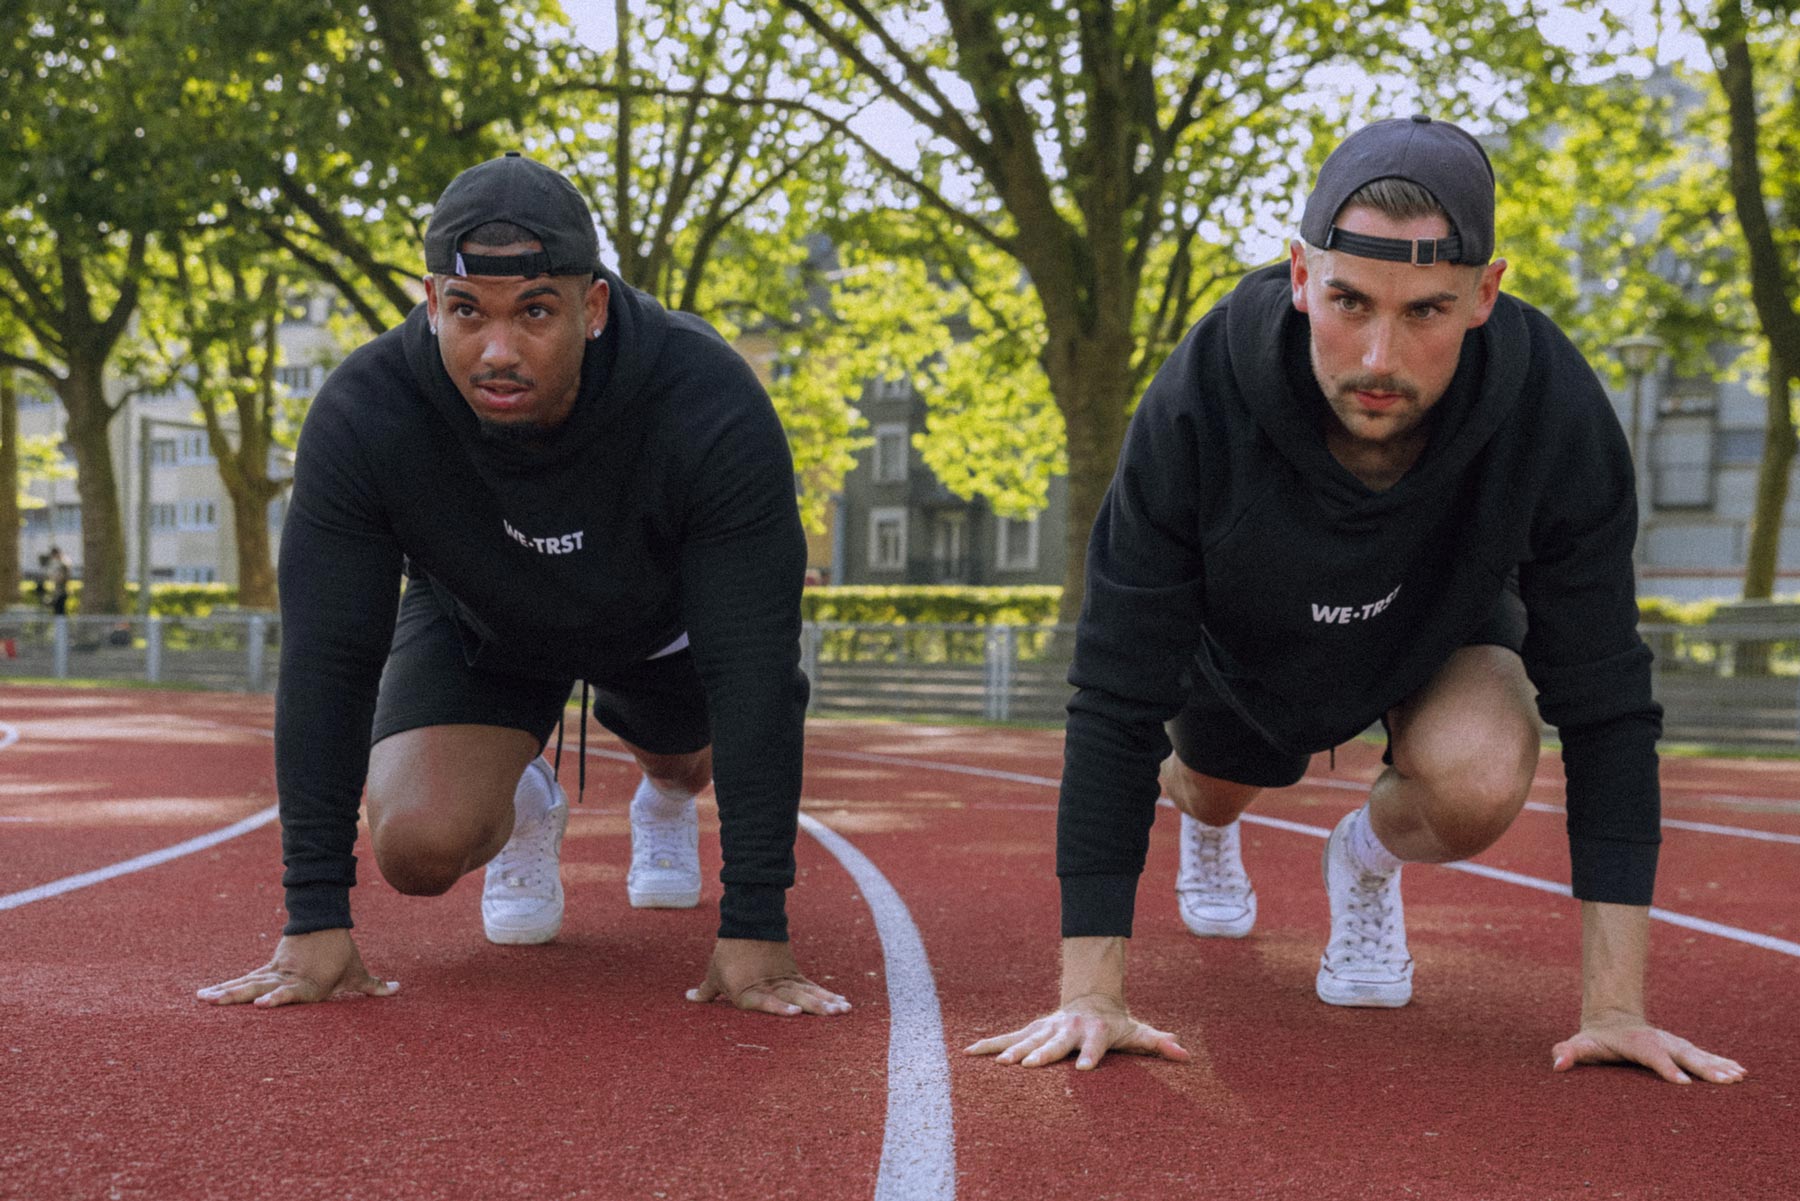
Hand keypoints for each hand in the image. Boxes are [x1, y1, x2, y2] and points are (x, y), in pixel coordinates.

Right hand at [195, 929, 399, 1008]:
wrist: (322, 920)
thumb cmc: (340, 952)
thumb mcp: (356, 969)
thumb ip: (373, 985)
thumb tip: (397, 990)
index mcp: (310, 983)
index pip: (291, 992)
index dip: (277, 998)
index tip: (261, 1003)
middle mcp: (288, 978)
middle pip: (260, 987)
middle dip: (238, 995)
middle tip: (217, 1002)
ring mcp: (274, 972)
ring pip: (247, 982)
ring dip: (226, 991)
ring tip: (203, 999)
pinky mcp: (267, 968)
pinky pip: (244, 979)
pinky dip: (226, 986)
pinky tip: (206, 994)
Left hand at [686, 938, 850, 1016]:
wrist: (747, 923)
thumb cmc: (728, 953)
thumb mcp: (714, 973)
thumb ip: (705, 991)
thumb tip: (688, 997)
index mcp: (748, 991)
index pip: (765, 1001)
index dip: (779, 1008)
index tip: (795, 1013)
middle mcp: (770, 986)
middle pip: (795, 997)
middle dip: (815, 1007)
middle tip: (833, 1014)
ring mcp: (784, 979)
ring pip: (808, 992)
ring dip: (826, 1001)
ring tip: (843, 1010)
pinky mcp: (793, 973)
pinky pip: (812, 986)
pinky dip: (826, 993)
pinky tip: (842, 1001)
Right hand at [964, 993, 1188, 1070]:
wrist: (1091, 999)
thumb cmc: (1117, 1024)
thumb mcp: (1138, 1032)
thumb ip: (1157, 1043)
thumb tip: (1183, 1052)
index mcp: (1096, 1031)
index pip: (1095, 1045)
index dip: (1091, 1056)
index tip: (1084, 1070)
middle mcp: (1068, 1028)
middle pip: (1055, 1043)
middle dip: (1041, 1054)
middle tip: (1027, 1066)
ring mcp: (1047, 1028)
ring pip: (1027, 1039)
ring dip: (1011, 1050)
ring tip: (999, 1063)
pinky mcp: (1031, 1030)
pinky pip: (1007, 1037)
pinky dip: (988, 1044)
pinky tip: (968, 1053)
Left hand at [1552, 1014, 1745, 1084]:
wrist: (1611, 1018)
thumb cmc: (1594, 1038)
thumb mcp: (1579, 1044)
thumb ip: (1568, 1052)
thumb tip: (1557, 1063)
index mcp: (1636, 1042)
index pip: (1652, 1055)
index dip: (1666, 1068)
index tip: (1683, 1082)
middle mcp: (1659, 1040)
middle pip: (1683, 1054)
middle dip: (1703, 1067)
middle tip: (1724, 1080)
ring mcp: (1672, 1043)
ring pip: (1697, 1054)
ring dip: (1718, 1065)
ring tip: (1738, 1076)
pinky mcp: (1681, 1048)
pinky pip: (1703, 1056)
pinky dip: (1721, 1063)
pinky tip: (1740, 1072)